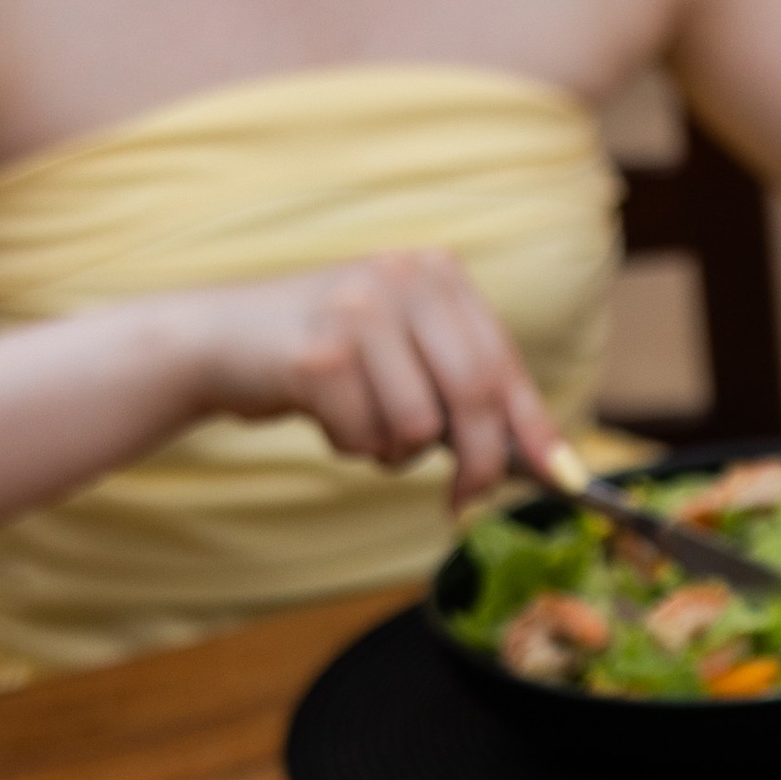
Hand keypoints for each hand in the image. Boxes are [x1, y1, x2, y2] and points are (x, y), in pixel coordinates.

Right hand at [171, 252, 559, 508]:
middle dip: (478, 464)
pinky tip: (324, 413)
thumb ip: (466, 392)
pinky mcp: (317, 354)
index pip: (503, 363)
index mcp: (438, 274)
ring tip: (362, 421)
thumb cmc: (330, 357)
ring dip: (393, 450)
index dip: (534, 429)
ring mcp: (358, 311)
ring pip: (417, 425)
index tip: (563, 480)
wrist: (218, 338)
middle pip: (474, 395)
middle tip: (465, 504)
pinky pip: (364, 436)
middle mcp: (403, 279)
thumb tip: (547, 462)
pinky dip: (349, 444)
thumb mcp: (405, 352)